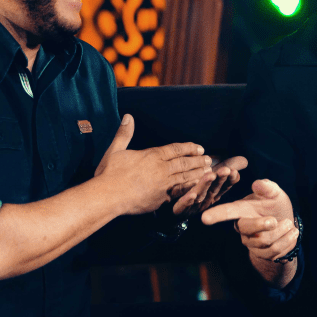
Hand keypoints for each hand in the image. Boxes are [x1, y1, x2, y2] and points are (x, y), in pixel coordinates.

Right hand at [95, 114, 213, 214]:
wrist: (108, 196)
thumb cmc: (109, 174)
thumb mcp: (115, 150)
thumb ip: (124, 134)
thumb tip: (128, 116)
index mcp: (152, 155)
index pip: (175, 149)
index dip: (188, 148)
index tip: (199, 148)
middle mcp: (161, 169)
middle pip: (184, 163)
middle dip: (198, 160)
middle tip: (209, 159)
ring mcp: (163, 185)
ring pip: (185, 177)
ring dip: (198, 173)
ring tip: (208, 171)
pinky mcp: (161, 199)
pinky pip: (180, 193)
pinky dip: (191, 189)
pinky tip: (198, 189)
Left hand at [170, 155, 247, 215]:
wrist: (171, 217)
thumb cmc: (194, 193)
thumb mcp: (211, 179)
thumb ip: (226, 170)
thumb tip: (244, 160)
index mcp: (212, 193)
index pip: (223, 186)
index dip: (229, 179)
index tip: (235, 172)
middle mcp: (204, 200)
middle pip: (213, 189)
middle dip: (220, 180)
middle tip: (226, 170)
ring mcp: (192, 206)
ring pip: (200, 195)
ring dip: (205, 186)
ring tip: (210, 176)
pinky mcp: (178, 211)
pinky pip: (182, 206)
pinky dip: (188, 201)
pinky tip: (192, 195)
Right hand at [201, 179, 296, 262]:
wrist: (287, 226)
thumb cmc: (275, 206)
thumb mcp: (275, 193)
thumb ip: (268, 187)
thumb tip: (257, 183)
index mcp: (242, 209)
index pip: (227, 211)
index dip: (216, 214)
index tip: (205, 218)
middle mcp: (243, 226)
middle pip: (246, 228)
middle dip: (262, 225)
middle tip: (274, 220)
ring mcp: (251, 242)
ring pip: (264, 241)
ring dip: (281, 232)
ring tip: (288, 224)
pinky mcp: (262, 254)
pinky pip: (275, 252)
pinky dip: (288, 241)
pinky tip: (291, 233)